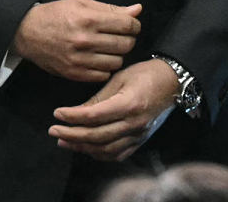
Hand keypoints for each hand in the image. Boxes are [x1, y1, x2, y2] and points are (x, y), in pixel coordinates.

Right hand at [11, 0, 142, 81]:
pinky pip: (102, 75)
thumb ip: (112, 9)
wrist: (27, 32)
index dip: (134, 25)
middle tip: (121, 37)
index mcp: (89, 19)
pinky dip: (105, 68)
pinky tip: (99, 59)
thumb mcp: (84, 4)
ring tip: (109, 48)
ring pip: (116, 62)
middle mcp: (84, 40)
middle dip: (128, 40)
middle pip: (125, 45)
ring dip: (117, 55)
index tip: (131, 26)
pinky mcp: (72, 73)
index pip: (127, 25)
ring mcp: (78, 59)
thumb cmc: (57, 14)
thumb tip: (137, 10)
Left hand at [48, 59, 179, 161]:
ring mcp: (138, 134)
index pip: (93, 116)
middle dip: (70, 135)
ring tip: (65, 141)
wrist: (173, 80)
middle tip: (54, 130)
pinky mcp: (141, 139)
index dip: (72, 116)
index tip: (57, 113)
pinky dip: (99, 154)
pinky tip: (87, 148)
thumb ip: (98, 98)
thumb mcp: (120, 78)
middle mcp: (134, 123)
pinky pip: (117, 154)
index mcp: (129, 104)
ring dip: (81, 147)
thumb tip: (76, 113)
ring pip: (104, 149)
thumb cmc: (146, 74)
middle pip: (95, 136)